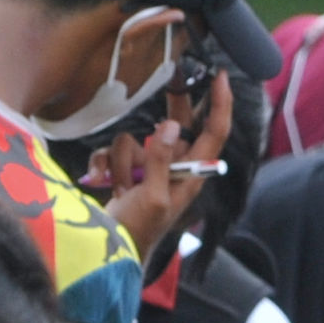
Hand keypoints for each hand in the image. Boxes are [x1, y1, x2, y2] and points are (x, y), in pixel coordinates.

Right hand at [97, 76, 233, 259]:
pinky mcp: (124, 169)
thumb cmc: (139, 231)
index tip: (221, 77)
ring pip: (134, 139)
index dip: (219, 105)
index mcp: (191, 174)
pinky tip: (102, 183)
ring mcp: (147, 166)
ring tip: (122, 189)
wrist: (108, 248)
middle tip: (172, 74)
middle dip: (170, 107)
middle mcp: (173, 166)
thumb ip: (162, 161)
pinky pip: (112, 150)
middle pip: (176, 123)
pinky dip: (104, 165)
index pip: (213, 133)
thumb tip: (171, 126)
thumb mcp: (154, 197)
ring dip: (123, 163)